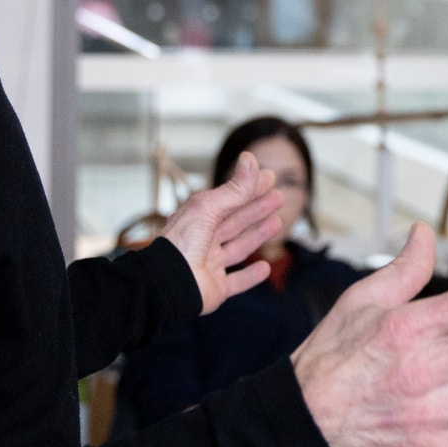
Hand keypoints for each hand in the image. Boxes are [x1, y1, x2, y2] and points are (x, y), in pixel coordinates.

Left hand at [161, 154, 285, 312]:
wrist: (169, 283)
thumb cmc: (182, 243)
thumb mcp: (208, 208)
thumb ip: (234, 189)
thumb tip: (250, 158)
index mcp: (197, 219)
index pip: (228, 199)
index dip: (249, 188)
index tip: (269, 177)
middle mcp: (202, 240)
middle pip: (235, 222)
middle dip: (256, 209)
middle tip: (278, 197)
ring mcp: (209, 264)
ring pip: (238, 248)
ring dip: (257, 236)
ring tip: (277, 222)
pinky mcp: (215, 288)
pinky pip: (236, 282)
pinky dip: (250, 276)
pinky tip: (265, 268)